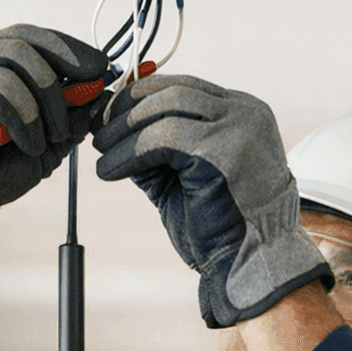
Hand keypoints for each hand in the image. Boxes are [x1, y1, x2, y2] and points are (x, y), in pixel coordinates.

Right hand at [0, 25, 109, 266]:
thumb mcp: (41, 143)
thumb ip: (67, 117)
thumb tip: (101, 91)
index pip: (32, 35)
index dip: (69, 48)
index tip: (100, 70)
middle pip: (26, 43)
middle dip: (61, 83)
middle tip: (69, 124)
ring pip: (16, 64)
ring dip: (43, 107)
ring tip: (44, 142)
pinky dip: (23, 119)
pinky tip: (24, 144)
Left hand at [91, 74, 331, 327]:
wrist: (253, 263)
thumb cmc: (222, 226)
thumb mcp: (185, 175)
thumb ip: (158, 149)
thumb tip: (110, 130)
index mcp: (242, 113)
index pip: (185, 87)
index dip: (141, 98)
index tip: (109, 115)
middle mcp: (245, 114)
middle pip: (175, 90)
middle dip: (128, 107)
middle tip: (98, 130)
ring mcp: (238, 129)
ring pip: (168, 107)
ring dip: (125, 129)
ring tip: (101, 152)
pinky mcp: (223, 152)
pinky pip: (163, 138)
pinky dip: (129, 152)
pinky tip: (111, 170)